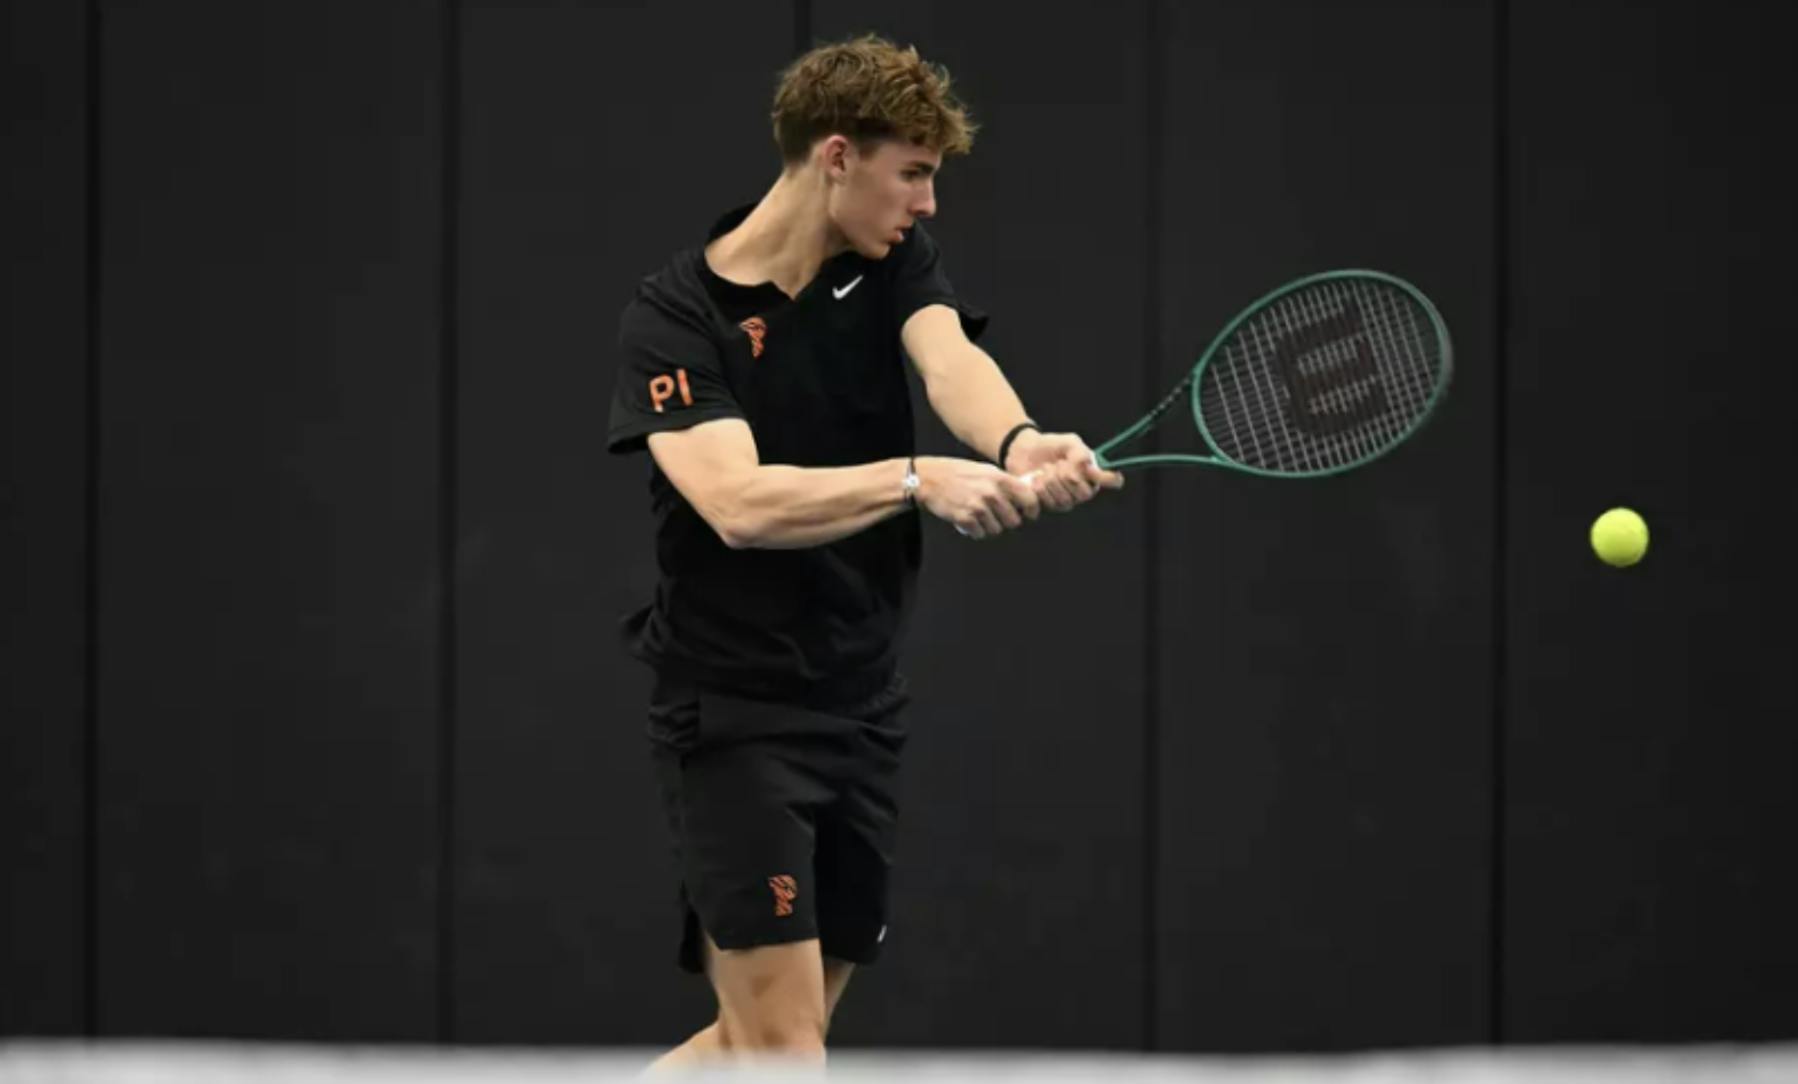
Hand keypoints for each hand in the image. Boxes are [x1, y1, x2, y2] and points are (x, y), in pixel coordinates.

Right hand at [915, 456, 1041, 540]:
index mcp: (999, 479)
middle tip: (995, 514)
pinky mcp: (965, 519)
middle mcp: (991, 493)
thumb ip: (1005, 482)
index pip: (1030, 499)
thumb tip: (1026, 494)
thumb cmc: (957, 473)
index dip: (1031, 509)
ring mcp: (978, 507)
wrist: (929, 479)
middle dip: (1006, 520)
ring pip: (997, 530)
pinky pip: (979, 534)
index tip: (1028, 514)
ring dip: (989, 526)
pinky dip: (974, 530)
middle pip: (1014, 521)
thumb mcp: (985, 470)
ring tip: (978, 514)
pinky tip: (968, 519)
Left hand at [1003, 430, 1123, 511]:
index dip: (1106, 478)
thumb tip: (1085, 466)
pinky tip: (1034, 479)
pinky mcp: (1043, 506)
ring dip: (1051, 482)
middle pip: (1084, 495)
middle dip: (1069, 478)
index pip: (1111, 481)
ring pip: (1064, 502)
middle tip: (1058, 464)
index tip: (1091, 469)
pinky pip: (1046, 506)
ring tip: (1044, 469)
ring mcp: (1062, 501)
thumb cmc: (1052, 446)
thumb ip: (1080, 452)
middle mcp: (1080, 491)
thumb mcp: (1069, 442)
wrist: (1024, 449)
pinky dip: (1038, 490)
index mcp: (1092, 475)